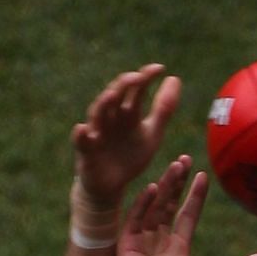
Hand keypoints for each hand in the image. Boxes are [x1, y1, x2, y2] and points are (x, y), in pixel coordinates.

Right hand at [73, 64, 181, 207]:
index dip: (146, 77)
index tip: (160, 69)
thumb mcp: (152, 134)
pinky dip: (81, 135)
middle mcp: (111, 117)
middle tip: (137, 77)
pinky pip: (81, 141)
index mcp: (128, 112)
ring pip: (97, 113)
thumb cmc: (130, 157)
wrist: (111, 186)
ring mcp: (97, 132)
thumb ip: (164, 109)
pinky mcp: (86, 151)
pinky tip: (83, 129)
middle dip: (125, 85)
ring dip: (104, 103)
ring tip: (112, 95)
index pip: (136, 88)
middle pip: (116, 94)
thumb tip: (175, 78)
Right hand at [113, 158, 250, 255]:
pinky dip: (143, 204)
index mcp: (177, 251)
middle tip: (186, 159)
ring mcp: (143, 242)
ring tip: (175, 166)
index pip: (187, 215)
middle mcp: (159, 242)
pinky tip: (153, 188)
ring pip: (154, 207)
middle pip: (169, 204)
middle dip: (178, 182)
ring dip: (164, 186)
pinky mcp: (128, 247)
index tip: (203, 176)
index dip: (195, 196)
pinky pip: (135, 220)